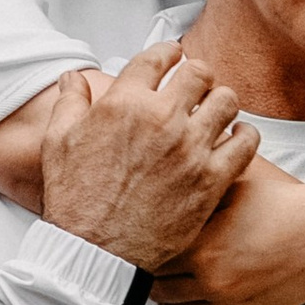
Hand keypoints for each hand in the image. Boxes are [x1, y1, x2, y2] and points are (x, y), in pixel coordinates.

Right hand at [40, 42, 257, 269]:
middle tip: (196, 89)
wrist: (94, 251)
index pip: (159, 57)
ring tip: (215, 114)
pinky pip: (246, 142)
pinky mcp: (211, 180)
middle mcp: (162, 119)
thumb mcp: (59, 143)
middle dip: (197, 76)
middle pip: (199, 73)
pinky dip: (244, 135)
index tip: (174, 56)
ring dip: (221, 103)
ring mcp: (190, 149)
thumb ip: (70, 102)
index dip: (169, 53)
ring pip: (226, 101)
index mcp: (125, 103)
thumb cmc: (76, 202)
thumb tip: (74, 78)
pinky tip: (236, 139)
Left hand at [149, 163, 304, 304]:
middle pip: (159, 289)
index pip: (151, 257)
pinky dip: (202, 304)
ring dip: (174, 294)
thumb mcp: (235, 181)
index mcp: (201, 248)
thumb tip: (168, 165)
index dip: (145, 246)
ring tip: (173, 277)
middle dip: (153, 274)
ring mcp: (230, 302)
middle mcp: (211, 281)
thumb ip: (199, 178)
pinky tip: (203, 286)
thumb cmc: (284, 202)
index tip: (141, 239)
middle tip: (151, 260)